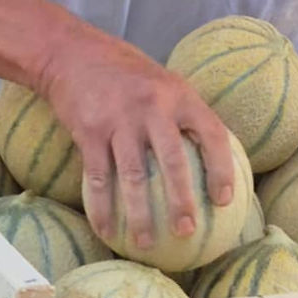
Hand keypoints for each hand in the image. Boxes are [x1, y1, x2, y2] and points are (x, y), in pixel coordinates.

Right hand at [35, 24, 234, 247]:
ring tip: (145, 243)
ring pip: (133, 175)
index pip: (211, 134)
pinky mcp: (89, 131)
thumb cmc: (128, 76)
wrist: (73, 54)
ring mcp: (119, 120)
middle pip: (173, 161)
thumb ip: (187, 115)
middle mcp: (152, 107)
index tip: (224, 200)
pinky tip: (106, 230)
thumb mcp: (166, 83)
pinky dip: (102, 207)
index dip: (221, 169)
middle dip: (182, 200)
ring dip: (140, 214)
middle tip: (187, 231)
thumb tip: (218, 158)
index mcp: (179, 96)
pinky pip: (97, 177)